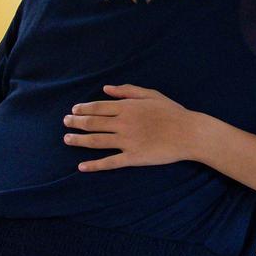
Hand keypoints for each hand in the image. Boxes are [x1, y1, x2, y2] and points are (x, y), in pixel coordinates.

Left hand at [63, 84, 206, 171]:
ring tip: (66, 140)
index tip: (73, 110)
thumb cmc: (172, 112)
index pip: (98, 107)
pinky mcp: (133, 158)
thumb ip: (128, 91)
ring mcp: (127, 142)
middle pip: (92, 123)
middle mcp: (123, 124)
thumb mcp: (151, 95)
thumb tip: (106, 88)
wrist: (189, 133)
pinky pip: (110, 162)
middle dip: (75, 122)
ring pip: (96, 142)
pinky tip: (82, 167)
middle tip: (65, 123)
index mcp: (127, 108)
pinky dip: (94, 165)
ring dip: (78, 141)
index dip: (83, 109)